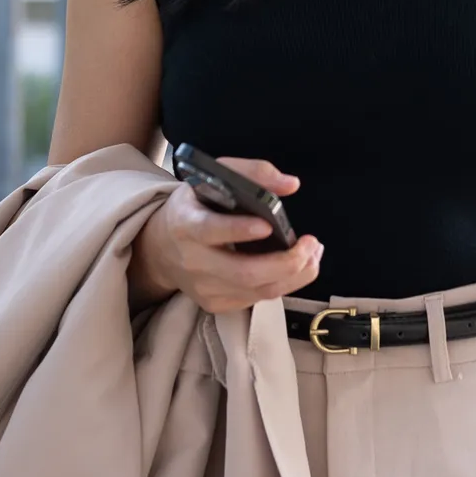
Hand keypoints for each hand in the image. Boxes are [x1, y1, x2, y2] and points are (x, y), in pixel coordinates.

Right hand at [131, 159, 322, 312]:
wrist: (161, 248)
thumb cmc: (195, 205)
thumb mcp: (214, 177)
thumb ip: (253, 173)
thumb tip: (291, 184)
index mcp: (186, 223)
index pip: (210, 230)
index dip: (238, 230)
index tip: (267, 225)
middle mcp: (192, 261)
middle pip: (244, 272)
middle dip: (286, 262)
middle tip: (311, 244)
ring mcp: (203, 288)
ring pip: (258, 291)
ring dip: (295, 275)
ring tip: (314, 253)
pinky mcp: (214, 304)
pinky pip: (257, 299)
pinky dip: (284, 284)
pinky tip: (298, 266)